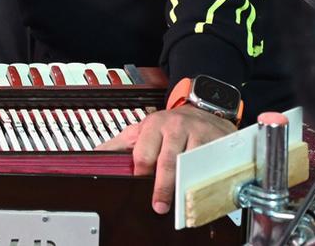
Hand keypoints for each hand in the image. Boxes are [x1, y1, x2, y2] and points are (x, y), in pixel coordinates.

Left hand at [97, 104, 235, 214]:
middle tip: (159, 205)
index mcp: (154, 125)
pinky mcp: (218, 142)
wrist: (203, 110)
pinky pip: (212, 164)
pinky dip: (207, 178)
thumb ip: (120, 144)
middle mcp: (176, 127)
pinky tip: (202, 188)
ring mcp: (199, 134)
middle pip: (168, 161)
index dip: (141, 172)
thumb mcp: (143, 129)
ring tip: (181, 201)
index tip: (139, 185)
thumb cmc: (170, 125)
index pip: (145, 152)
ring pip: (191, 164)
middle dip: (162, 186)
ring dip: (185, 184)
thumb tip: (96, 156)